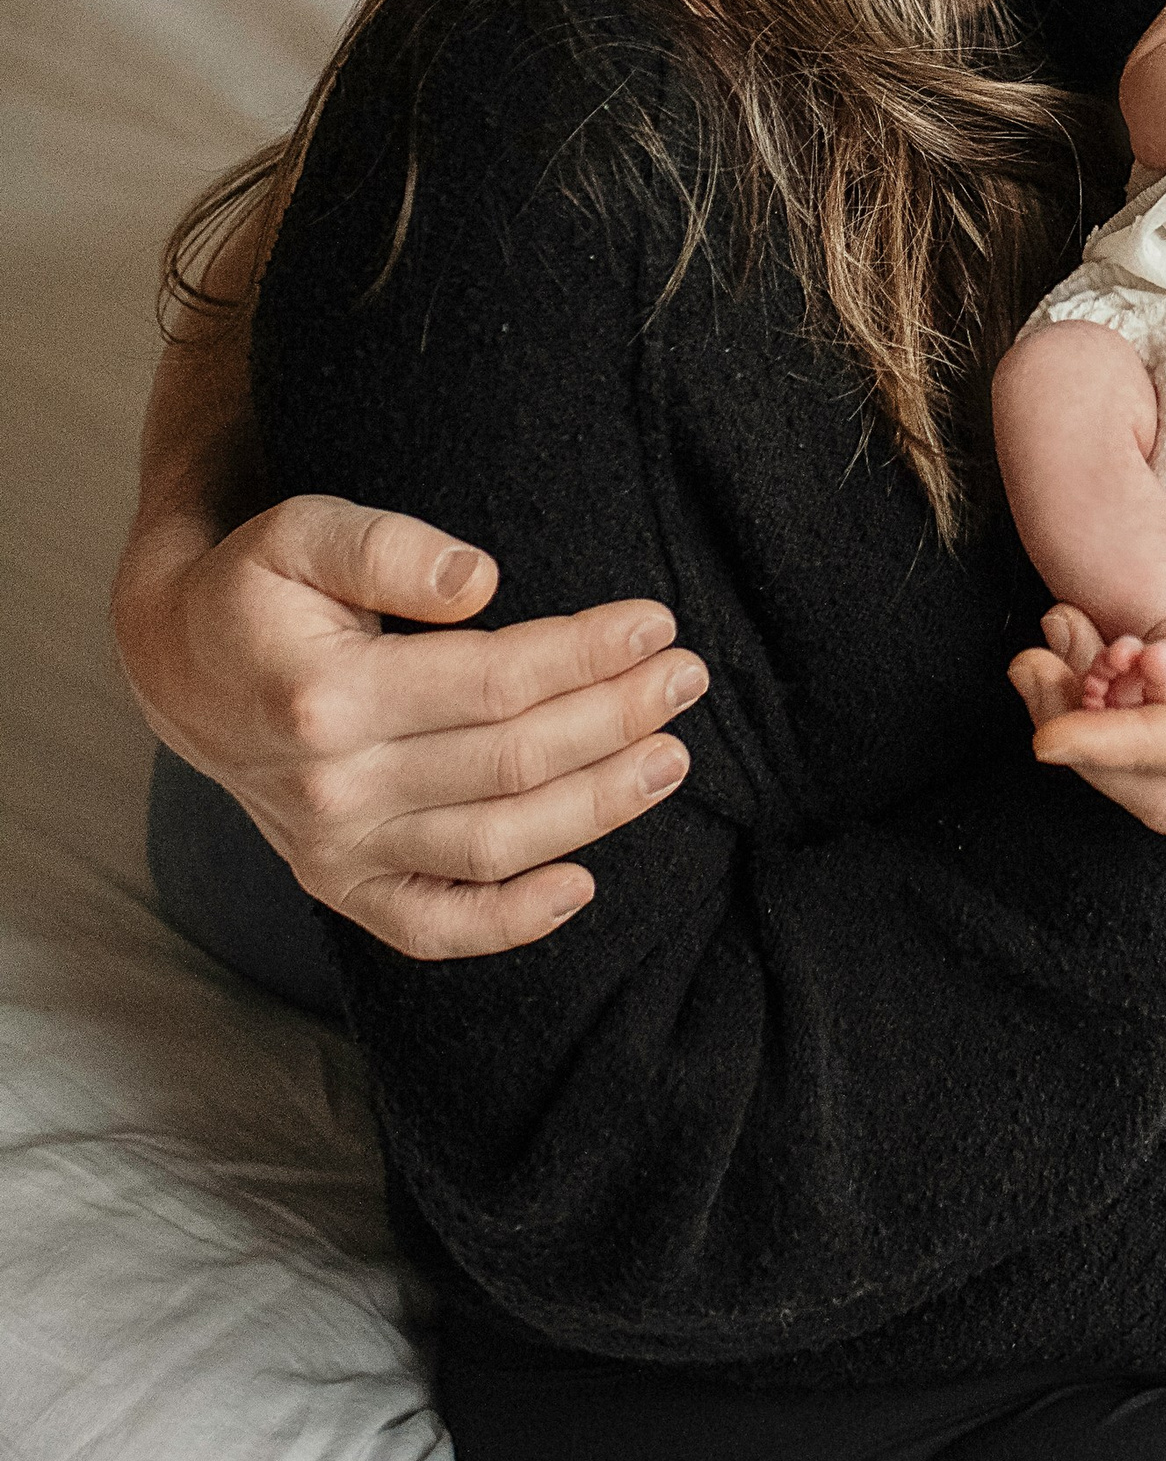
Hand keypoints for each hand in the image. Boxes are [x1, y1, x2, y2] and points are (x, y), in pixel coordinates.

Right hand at [113, 493, 707, 957]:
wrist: (182, 669)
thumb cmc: (259, 589)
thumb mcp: (300, 532)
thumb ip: (386, 546)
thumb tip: (479, 581)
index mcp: (327, 697)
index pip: (492, 682)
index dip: (585, 655)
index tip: (656, 624)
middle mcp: (333, 787)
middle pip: (509, 764)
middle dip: (613, 720)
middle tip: (687, 680)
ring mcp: (336, 850)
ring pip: (493, 846)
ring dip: (595, 808)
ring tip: (672, 759)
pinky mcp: (341, 887)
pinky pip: (432, 928)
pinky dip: (510, 921)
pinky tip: (584, 886)